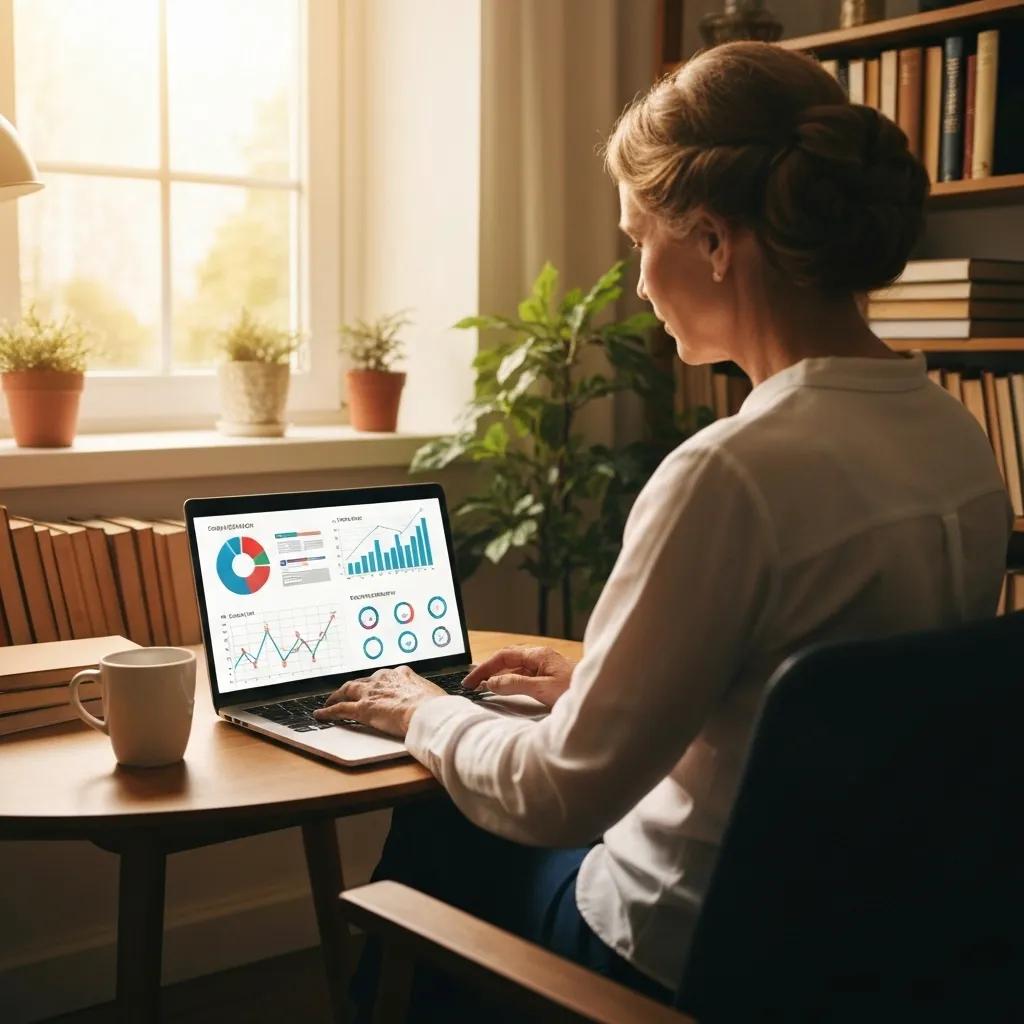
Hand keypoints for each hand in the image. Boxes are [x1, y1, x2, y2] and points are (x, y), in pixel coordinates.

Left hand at [313, 666, 445, 737]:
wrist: (428, 712)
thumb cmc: (436, 706)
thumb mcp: (434, 694)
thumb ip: (427, 695)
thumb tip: (436, 703)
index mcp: (401, 674)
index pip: (384, 677)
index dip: (377, 683)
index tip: (375, 687)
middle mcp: (383, 679)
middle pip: (362, 681)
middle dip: (353, 687)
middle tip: (346, 692)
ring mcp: (371, 693)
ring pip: (347, 691)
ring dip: (336, 696)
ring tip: (329, 701)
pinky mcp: (362, 708)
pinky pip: (340, 709)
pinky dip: (328, 711)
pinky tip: (320, 714)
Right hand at [462, 646, 575, 708]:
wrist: (604, 698)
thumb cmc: (578, 690)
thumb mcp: (543, 689)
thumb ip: (516, 685)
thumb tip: (491, 683)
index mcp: (538, 655)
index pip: (504, 657)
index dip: (484, 668)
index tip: (471, 681)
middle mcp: (540, 658)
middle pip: (507, 661)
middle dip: (488, 671)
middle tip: (471, 685)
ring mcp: (545, 668)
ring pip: (515, 670)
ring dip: (498, 678)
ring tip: (482, 688)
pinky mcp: (548, 679)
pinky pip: (523, 678)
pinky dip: (510, 683)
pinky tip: (504, 691)